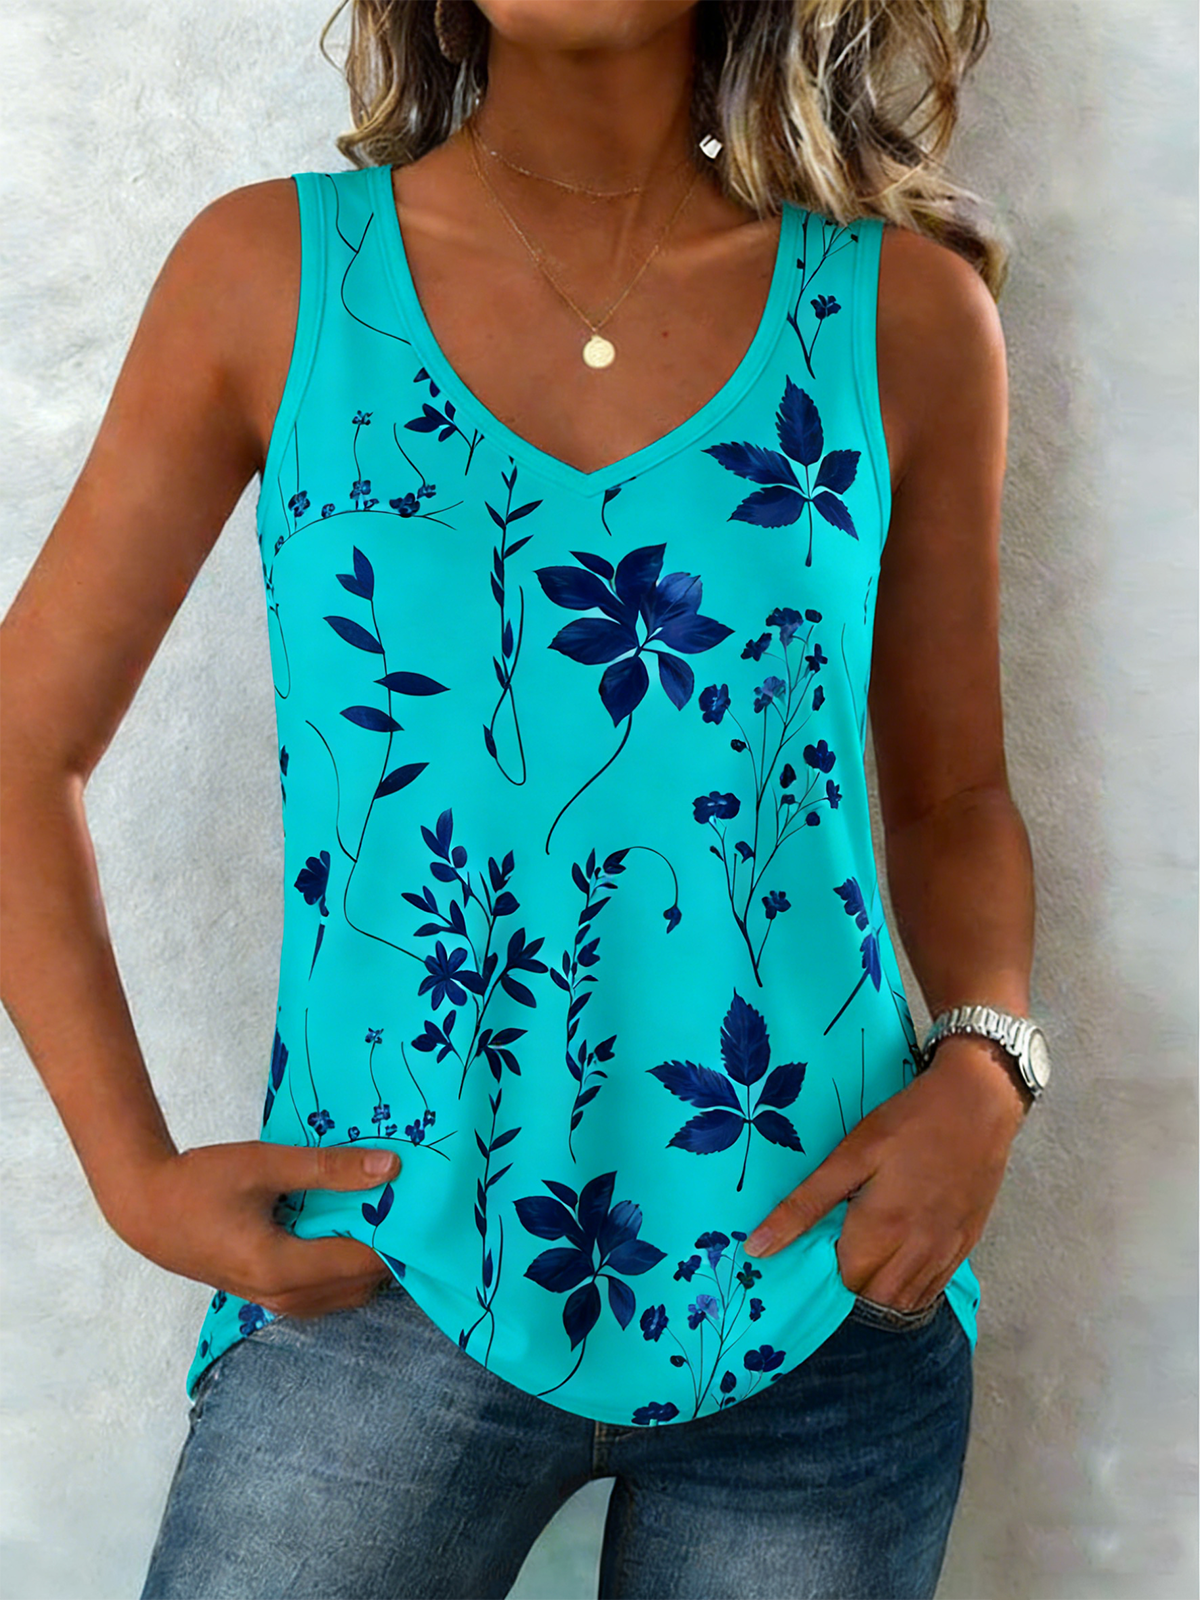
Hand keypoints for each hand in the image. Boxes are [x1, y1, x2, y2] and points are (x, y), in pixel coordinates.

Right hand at [104, 1140, 402, 1318]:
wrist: (146, 1210)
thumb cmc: (201, 1182)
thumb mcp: (265, 1165)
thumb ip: (327, 1168)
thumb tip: (391, 1167)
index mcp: (280, 1267)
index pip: (361, 1262)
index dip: (397, 1237)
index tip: (424, 1207)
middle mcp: (281, 1296)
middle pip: (359, 1284)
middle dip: (389, 1251)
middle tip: (415, 1210)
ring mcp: (274, 1301)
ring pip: (344, 1292)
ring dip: (369, 1261)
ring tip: (390, 1218)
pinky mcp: (269, 1294)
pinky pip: (325, 1291)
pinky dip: (346, 1267)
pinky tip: (355, 1230)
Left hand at [742, 1037, 1028, 1310]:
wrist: (979, 1103)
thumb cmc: (908, 1122)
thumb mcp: (851, 1155)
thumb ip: (805, 1205)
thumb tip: (758, 1248)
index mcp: (882, 1230)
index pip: (843, 1284)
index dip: (823, 1273)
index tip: (811, 1251)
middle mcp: (917, 1252)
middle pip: (874, 1300)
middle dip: (850, 1287)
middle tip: (835, 1252)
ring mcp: (947, 1252)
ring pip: (906, 1302)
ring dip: (880, 1293)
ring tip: (863, 1259)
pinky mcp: (966, 1244)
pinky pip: (934, 1289)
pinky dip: (911, 1289)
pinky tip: (897, 1263)